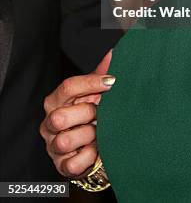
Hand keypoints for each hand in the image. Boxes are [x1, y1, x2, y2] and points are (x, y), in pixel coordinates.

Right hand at [40, 50, 113, 176]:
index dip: (90, 83)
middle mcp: (50, 122)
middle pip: (60, 117)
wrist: (96, 146)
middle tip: (100, 115)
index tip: (111, 82)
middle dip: (86, 115)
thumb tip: (111, 53)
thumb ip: (100, 74)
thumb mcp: (96, 94)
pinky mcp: (61, 166)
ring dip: (88, 137)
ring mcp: (53, 145)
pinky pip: (73, 163)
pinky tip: (95, 149)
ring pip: (64, 141)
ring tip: (98, 133)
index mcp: (56, 101)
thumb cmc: (93, 115)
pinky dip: (89, 156)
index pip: (67, 87)